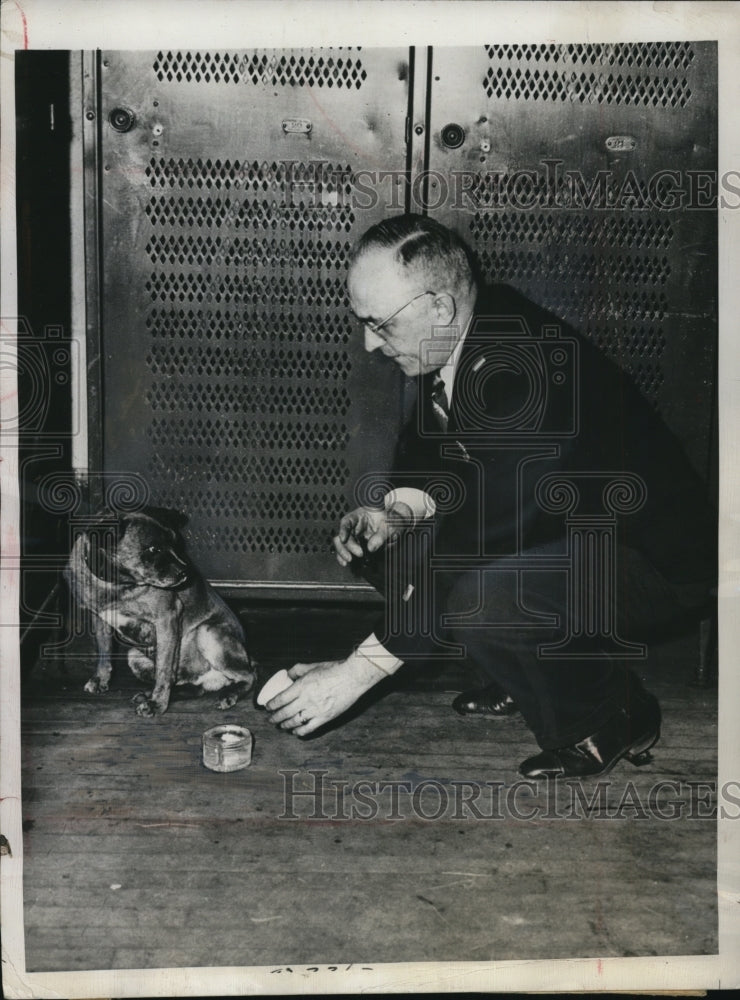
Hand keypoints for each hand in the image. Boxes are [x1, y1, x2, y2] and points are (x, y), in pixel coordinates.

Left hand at [266, 653, 385, 734]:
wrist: (353, 678)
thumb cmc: (334, 670)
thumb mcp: (313, 666)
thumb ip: (298, 670)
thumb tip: (288, 675)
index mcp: (302, 686)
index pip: (280, 699)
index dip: (271, 705)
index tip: (267, 707)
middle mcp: (306, 700)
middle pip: (285, 713)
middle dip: (275, 717)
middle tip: (271, 719)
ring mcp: (315, 710)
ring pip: (295, 722)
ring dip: (285, 725)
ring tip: (281, 726)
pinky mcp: (325, 718)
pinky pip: (309, 728)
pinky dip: (300, 731)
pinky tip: (296, 731)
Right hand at [333, 503, 412, 566]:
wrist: (396, 526)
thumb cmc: (391, 521)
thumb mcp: (389, 526)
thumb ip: (381, 536)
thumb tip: (370, 548)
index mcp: (360, 516)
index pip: (347, 521)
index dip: (343, 530)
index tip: (343, 539)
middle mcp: (354, 526)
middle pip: (343, 534)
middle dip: (347, 546)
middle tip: (359, 553)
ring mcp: (354, 536)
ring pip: (341, 544)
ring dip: (343, 552)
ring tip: (349, 560)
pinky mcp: (356, 545)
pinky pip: (347, 551)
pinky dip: (344, 557)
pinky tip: (345, 562)